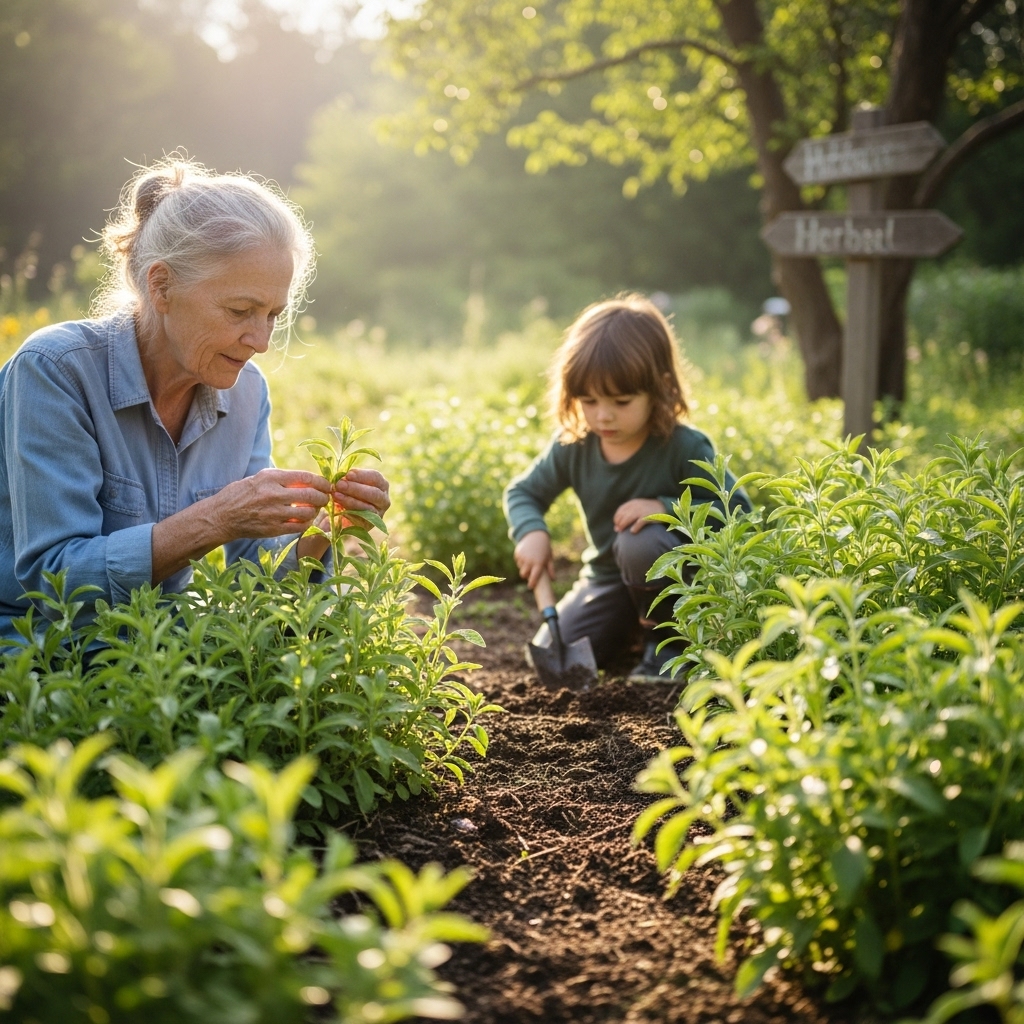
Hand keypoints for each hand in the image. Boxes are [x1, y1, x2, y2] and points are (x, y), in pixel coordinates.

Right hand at [213, 468, 329, 540]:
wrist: (222, 516)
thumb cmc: (242, 494)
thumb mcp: (260, 478)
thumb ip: (283, 478)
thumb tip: (309, 480)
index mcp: (271, 477)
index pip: (306, 477)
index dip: (322, 481)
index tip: (327, 485)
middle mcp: (273, 494)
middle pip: (311, 495)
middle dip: (323, 497)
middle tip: (326, 498)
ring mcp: (274, 513)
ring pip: (308, 512)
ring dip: (316, 511)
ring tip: (315, 509)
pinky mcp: (273, 529)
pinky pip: (299, 526)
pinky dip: (307, 523)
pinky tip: (305, 520)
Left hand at [331, 468, 390, 528]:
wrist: (341, 514)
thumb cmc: (347, 493)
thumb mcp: (349, 483)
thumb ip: (348, 478)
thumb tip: (341, 474)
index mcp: (381, 485)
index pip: (376, 477)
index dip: (362, 475)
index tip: (348, 474)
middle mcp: (384, 500)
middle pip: (374, 493)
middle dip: (355, 488)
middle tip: (339, 485)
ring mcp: (378, 514)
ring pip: (368, 507)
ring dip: (350, 500)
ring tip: (336, 495)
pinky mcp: (369, 525)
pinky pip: (361, 520)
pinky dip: (349, 513)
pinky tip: (338, 508)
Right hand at [514, 530, 553, 589]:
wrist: (535, 535)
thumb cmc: (544, 548)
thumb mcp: (549, 557)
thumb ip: (551, 569)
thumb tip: (553, 580)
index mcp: (538, 563)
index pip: (534, 577)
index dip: (532, 583)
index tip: (531, 586)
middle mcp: (529, 561)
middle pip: (523, 574)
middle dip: (526, 575)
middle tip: (529, 573)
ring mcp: (522, 557)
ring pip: (520, 568)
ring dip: (523, 567)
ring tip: (529, 562)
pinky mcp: (517, 553)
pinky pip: (518, 561)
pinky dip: (521, 561)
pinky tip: (526, 556)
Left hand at [613, 498, 664, 533]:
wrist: (664, 507)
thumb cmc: (650, 509)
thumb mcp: (639, 507)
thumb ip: (630, 512)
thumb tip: (619, 523)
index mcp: (633, 502)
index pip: (621, 510)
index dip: (616, 517)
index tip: (616, 524)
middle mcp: (636, 505)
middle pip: (623, 514)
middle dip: (619, 523)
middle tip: (618, 530)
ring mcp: (642, 510)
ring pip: (628, 518)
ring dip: (623, 525)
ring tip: (622, 531)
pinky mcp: (648, 516)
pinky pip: (639, 522)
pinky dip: (635, 527)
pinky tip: (633, 531)